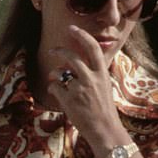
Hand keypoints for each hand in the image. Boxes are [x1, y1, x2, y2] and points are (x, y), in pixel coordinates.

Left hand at [47, 25, 126, 152]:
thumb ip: (93, 74)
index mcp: (102, 74)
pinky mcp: (69, 100)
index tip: (72, 28)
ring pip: (60, 73)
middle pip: (72, 58)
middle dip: (60, 51)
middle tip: (52, 50)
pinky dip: (52, 88)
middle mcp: (91, 79)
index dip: (82, 36)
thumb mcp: (104, 87)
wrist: (105, 130)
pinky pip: (54, 87)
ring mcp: (80, 89)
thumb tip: (73, 66)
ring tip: (53, 78)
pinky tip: (56, 93)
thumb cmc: (104, 110)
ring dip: (54, 74)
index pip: (93, 48)